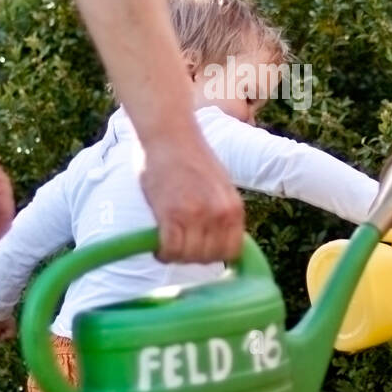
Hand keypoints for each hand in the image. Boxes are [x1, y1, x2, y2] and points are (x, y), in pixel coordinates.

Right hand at [140, 131, 244, 263]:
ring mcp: (198, 215)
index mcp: (234, 208)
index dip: (214, 255)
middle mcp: (221, 214)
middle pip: (210, 258)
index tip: (198, 249)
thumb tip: (212, 239)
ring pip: (189, 257)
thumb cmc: (188, 156)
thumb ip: (219, 211)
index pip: (233, 251)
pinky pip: (171, 249)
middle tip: (177, 246)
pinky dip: (162, 252)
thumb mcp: (218, 186)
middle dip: (192, 257)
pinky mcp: (173, 213)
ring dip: (175, 255)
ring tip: (165, 244)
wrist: (170, 132)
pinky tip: (157, 244)